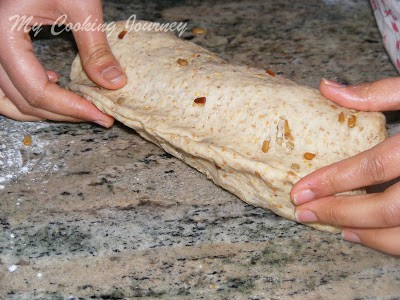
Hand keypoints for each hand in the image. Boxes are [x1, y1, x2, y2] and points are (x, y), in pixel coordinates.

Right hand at [0, 0, 126, 125]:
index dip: (70, 109)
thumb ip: (96, 48)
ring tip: (75, 108)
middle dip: (61, 113)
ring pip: (7, 97)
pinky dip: (28, 91)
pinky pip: (6, 80)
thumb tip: (114, 84)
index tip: (101, 116)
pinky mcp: (0, 41)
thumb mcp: (80, 6)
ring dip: (41, 109)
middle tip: (96, 116)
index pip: (35, 90)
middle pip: (20, 99)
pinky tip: (53, 81)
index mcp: (3, 33)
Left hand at [291, 77, 399, 254]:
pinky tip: (369, 235)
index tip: (300, 192)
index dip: (332, 181)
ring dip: (368, 236)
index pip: (372, 167)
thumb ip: (378, 92)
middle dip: (340, 213)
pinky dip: (393, 243)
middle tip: (306, 214)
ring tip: (336, 228)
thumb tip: (326, 87)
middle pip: (386, 207)